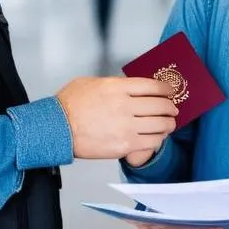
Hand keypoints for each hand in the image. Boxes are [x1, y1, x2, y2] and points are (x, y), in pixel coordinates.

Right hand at [57, 76, 177, 160]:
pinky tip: (158, 138)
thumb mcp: (92, 83)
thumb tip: (130, 87)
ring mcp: (126, 126)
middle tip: (173, 109)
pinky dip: (158, 139)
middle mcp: (125, 105)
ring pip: (160, 124)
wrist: (55, 129)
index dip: (166, 89)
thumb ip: (114, 84)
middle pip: (160, 105)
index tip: (170, 92)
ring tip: (169, 124)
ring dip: (168, 124)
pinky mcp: (124, 145)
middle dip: (171, 108)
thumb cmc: (69, 105)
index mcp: (118, 87)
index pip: (153, 85)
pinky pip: (151, 142)